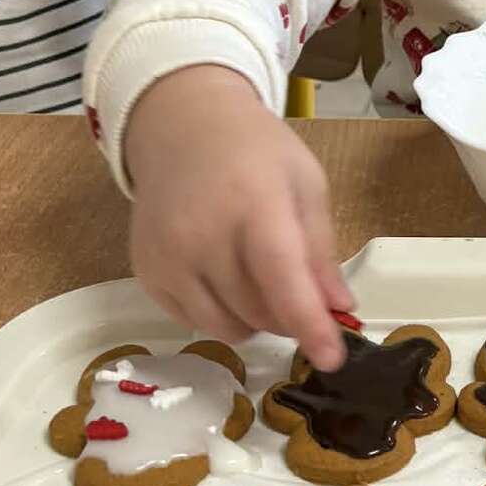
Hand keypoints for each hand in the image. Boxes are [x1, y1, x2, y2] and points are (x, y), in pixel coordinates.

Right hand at [125, 66, 349, 369]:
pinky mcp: (146, 272)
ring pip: (227, 327)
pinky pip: (194, 322)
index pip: (283, 280)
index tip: (333, 358)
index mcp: (253, 205)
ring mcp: (167, 257)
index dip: (310, 325)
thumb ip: (321, 251)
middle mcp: (202, 235)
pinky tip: (224, 275)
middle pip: (259, 312)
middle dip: (292, 316)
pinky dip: (221, 313)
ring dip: (257, 320)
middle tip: (302, 291)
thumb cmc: (256, 152)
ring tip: (262, 278)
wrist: (183, 127)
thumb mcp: (306, 185)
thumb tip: (339, 308)